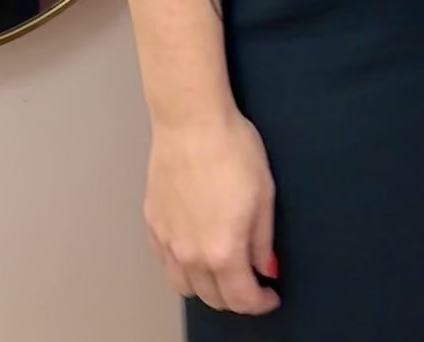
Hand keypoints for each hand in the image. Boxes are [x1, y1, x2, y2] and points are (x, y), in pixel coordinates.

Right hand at [146, 112, 280, 315]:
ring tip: (223, 270)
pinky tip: (195, 252)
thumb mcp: (264, 194)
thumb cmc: (232, 148)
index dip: (260, 302)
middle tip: (251, 282)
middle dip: (236, 297)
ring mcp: (169, 241)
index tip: (269, 295)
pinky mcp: (153, 224)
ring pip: (186, 287)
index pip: (241, 298)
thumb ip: (263, 240)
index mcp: (223, 250)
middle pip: (213, 298)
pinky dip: (183, 268)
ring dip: (207, 287)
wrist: (191, 121)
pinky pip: (166, 263)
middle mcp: (191, 254)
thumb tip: (264, 267)